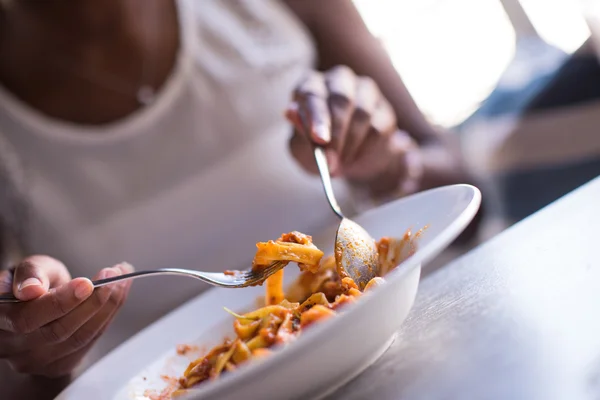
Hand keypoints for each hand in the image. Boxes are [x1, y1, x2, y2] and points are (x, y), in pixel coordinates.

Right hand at [0, 256, 131, 376]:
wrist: (38, 302)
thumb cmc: (34, 281)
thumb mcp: (31, 267)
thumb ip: (30, 273)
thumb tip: (31, 289)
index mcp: (0, 319)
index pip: (29, 318)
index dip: (60, 302)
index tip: (87, 283)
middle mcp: (12, 347)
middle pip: (58, 331)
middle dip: (93, 301)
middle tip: (113, 275)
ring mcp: (35, 361)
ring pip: (78, 338)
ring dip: (107, 307)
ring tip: (121, 280)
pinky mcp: (58, 365)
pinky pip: (89, 343)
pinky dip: (108, 316)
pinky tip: (118, 295)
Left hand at [286, 65, 422, 193]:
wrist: (344, 160)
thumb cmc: (316, 147)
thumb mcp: (301, 146)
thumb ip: (299, 133)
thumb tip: (290, 112)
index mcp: (311, 84)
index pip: (313, 94)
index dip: (317, 116)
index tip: (319, 139)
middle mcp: (339, 80)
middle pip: (342, 98)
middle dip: (337, 131)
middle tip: (331, 159)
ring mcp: (365, 91)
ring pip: (363, 113)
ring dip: (350, 144)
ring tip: (340, 164)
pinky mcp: (384, 109)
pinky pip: (379, 128)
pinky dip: (366, 149)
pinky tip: (354, 158)